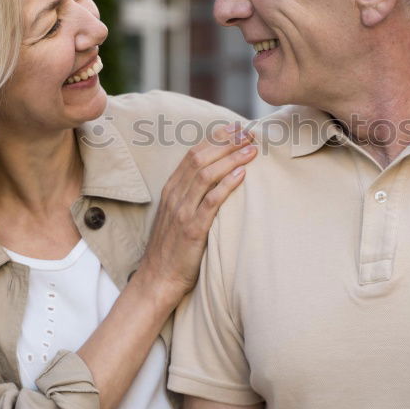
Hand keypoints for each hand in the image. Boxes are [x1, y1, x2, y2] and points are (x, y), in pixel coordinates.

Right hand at [136, 124, 256, 301]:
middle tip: (249, 133)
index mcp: (171, 189)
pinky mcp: (191, 229)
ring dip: (230, 158)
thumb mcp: (178, 215)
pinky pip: (210, 202)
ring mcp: (182, 212)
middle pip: (200, 158)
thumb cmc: (173, 248)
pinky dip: (226, 185)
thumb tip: (217, 178)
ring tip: (251, 149)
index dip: (216, 138)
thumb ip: (192, 195)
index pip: (193, 154)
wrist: (158, 279)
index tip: (236, 128)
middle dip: (226, 142)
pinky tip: (241, 174)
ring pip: (206, 175)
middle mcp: (175, 196)